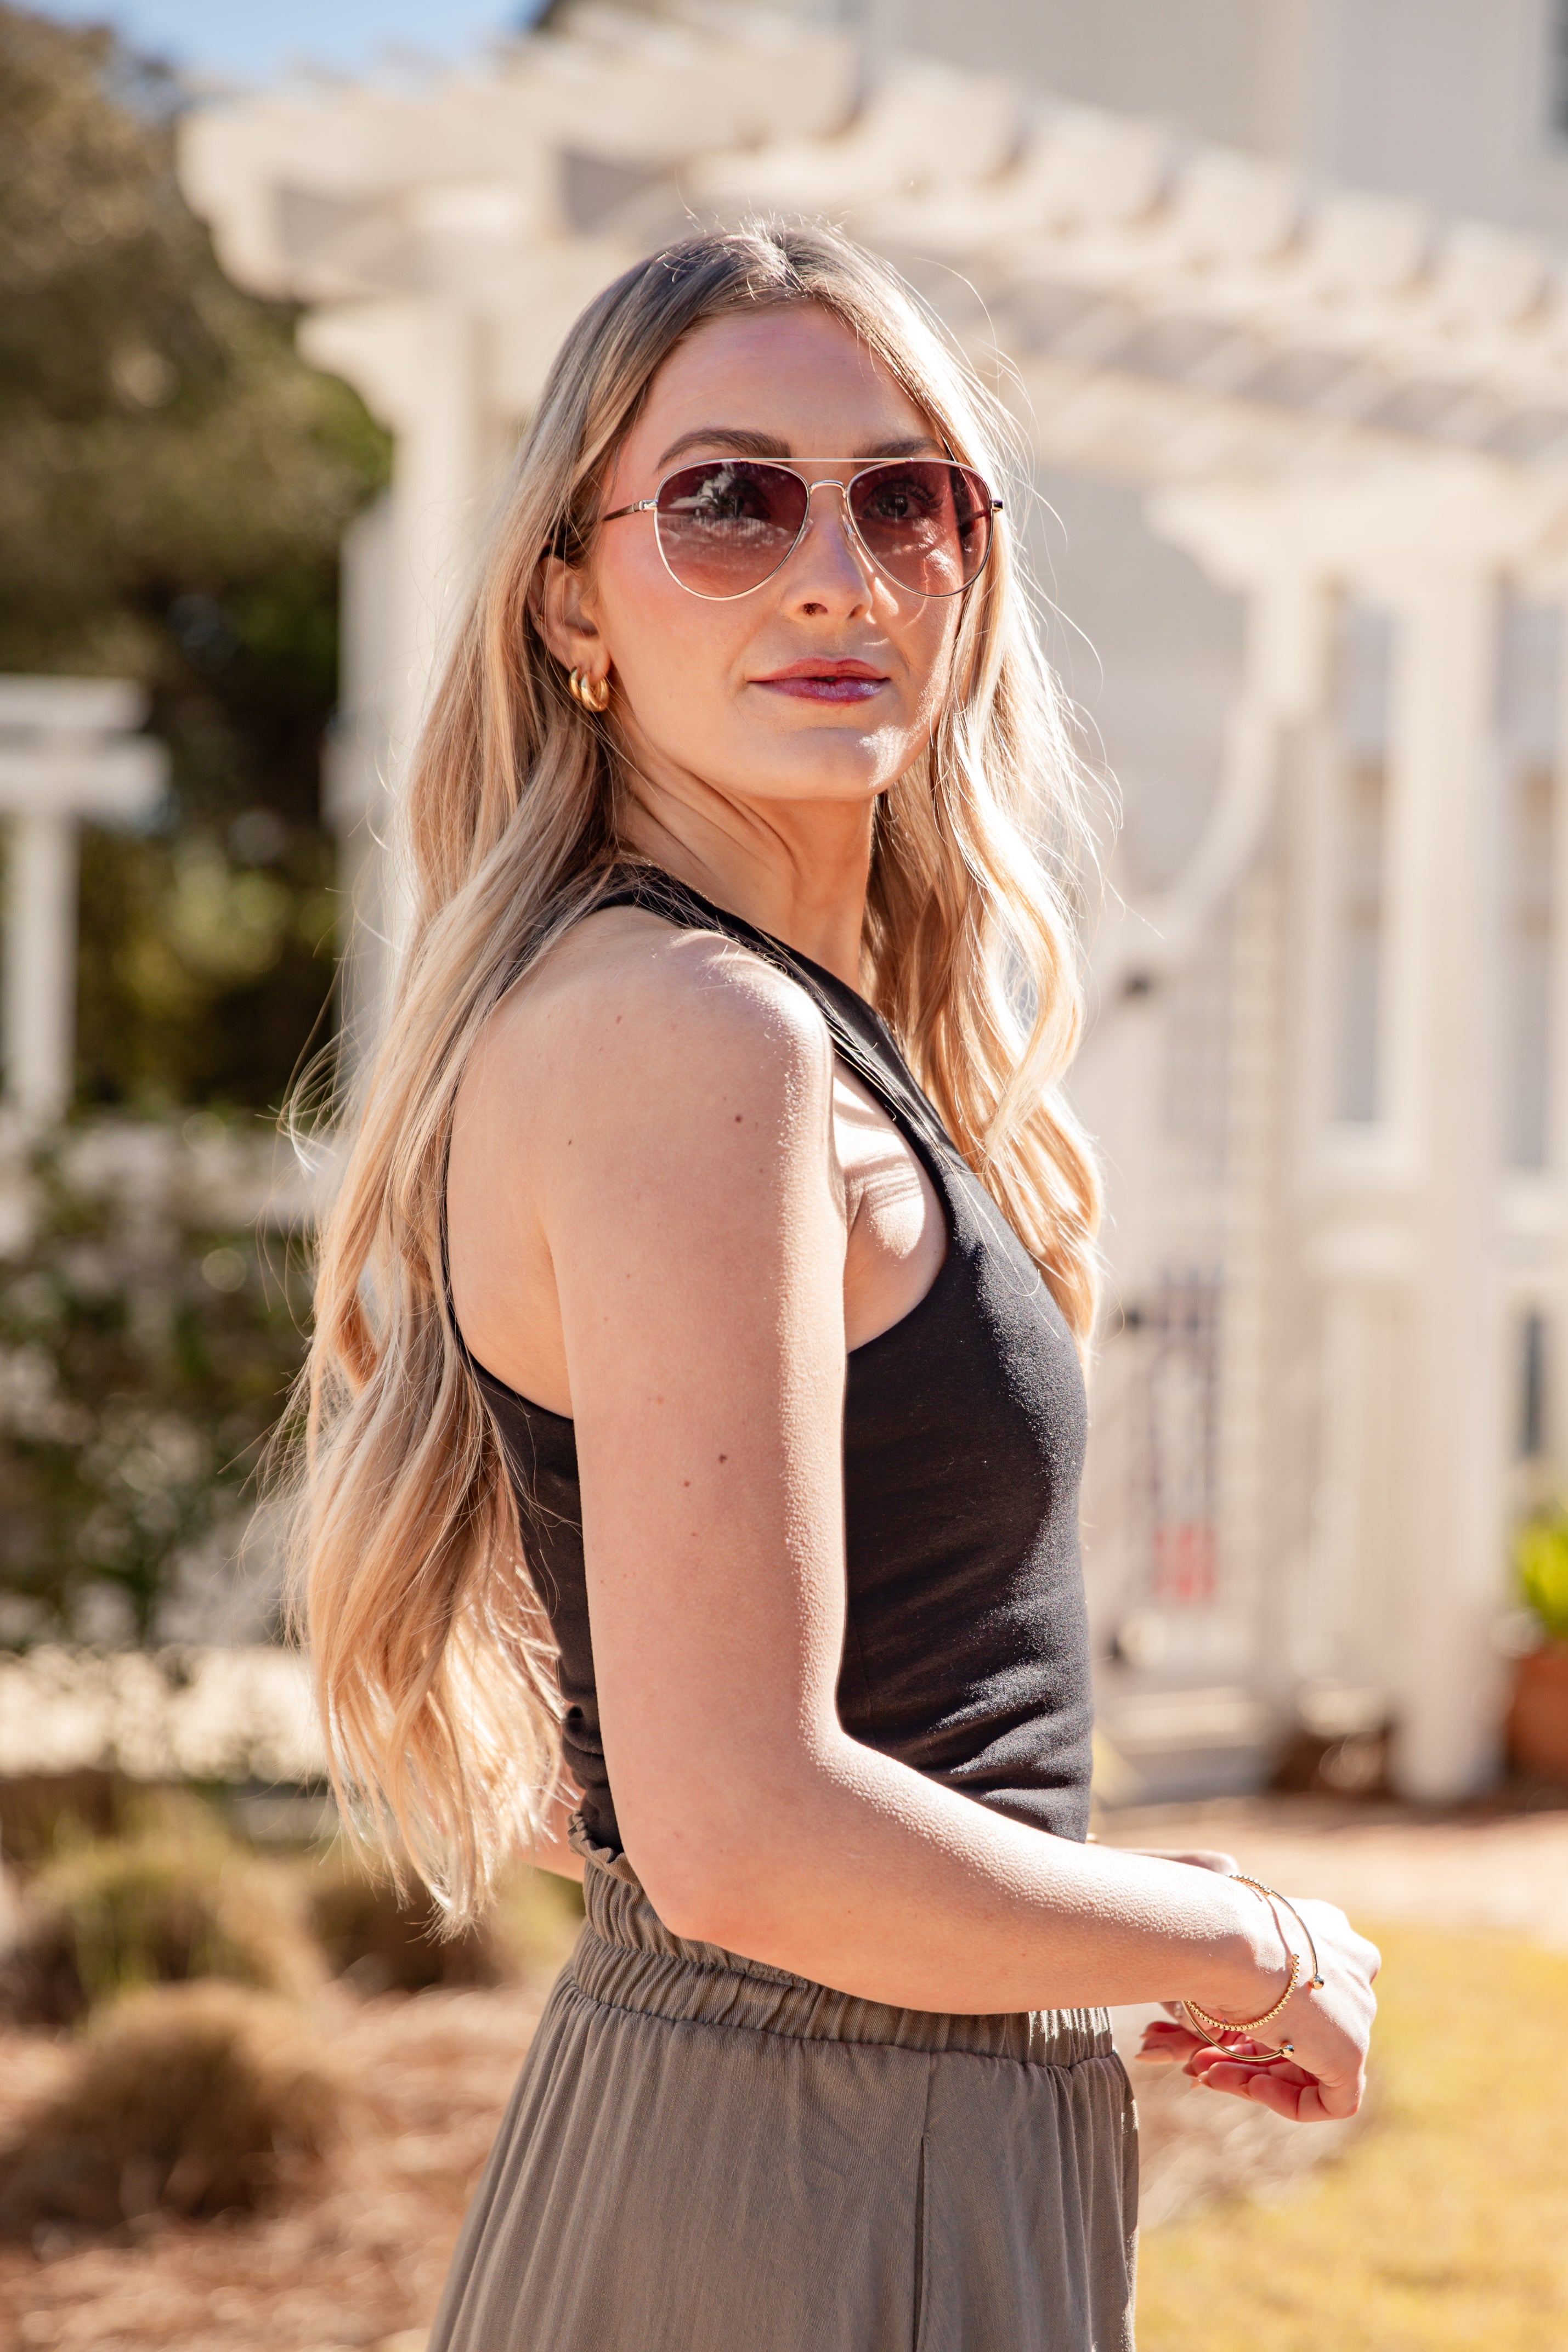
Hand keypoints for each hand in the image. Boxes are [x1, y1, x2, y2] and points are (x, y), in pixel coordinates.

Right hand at [1136, 1896, 1380, 2122]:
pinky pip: (1330, 2098)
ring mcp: (1357, 2010)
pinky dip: (1287, 2101)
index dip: (1255, 2016)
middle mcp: (1350, 1967)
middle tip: (1200, 2059)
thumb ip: (1235, 1979)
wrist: (1230, 1939)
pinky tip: (1249, 2085)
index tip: (1214, 2029)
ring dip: (1253, 2074)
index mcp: (1324, 1932)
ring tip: (1208, 2074)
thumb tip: (1207, 2010)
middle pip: (1301, 2029)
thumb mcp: (1225, 1951)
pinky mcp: (1353, 2052)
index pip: (1298, 1989)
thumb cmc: (1216, 1934)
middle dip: (1248, 2051)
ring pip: (1310, 2063)